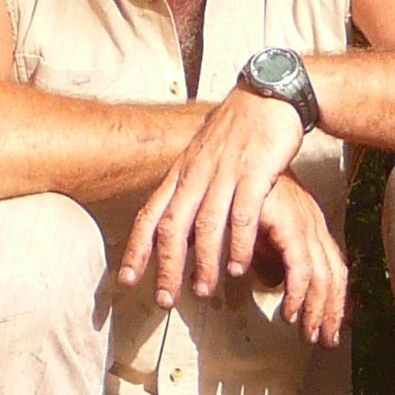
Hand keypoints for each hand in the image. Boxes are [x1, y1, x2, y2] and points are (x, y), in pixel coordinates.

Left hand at [119, 88, 313, 310]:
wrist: (266, 96)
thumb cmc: (237, 131)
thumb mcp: (203, 158)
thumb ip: (190, 189)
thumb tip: (178, 223)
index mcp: (181, 173)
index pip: (150, 215)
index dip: (137, 250)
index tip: (127, 281)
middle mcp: (196, 174)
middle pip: (172, 226)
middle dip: (165, 266)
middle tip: (165, 298)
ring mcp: (224, 173)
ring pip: (205, 225)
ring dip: (202, 262)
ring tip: (203, 290)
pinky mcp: (253, 171)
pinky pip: (241, 214)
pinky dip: (237, 244)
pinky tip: (237, 266)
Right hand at [248, 173, 349, 346]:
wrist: (235, 152)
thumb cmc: (241, 187)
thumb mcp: (258, 227)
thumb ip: (268, 252)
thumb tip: (272, 281)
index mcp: (310, 223)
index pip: (334, 269)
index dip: (334, 302)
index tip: (330, 329)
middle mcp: (313, 223)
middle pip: (334, 277)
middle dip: (331, 313)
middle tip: (324, 341)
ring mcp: (305, 222)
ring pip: (322, 277)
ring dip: (315, 310)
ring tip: (307, 333)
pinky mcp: (290, 222)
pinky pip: (301, 267)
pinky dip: (298, 294)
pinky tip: (289, 311)